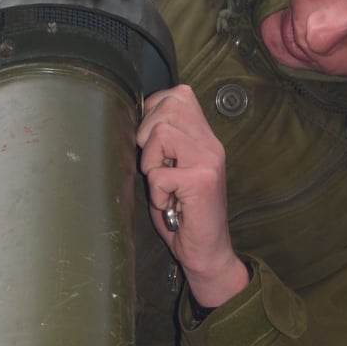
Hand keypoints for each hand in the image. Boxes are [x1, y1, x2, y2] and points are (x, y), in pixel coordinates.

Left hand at [137, 85, 250, 308]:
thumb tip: (135, 117)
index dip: (153, 112)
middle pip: (168, 107)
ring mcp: (209, 160)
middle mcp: (211, 143)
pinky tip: (169, 204)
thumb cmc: (182, 214)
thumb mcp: (171, 170)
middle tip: (156, 168)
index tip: (150, 143)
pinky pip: (159, 174)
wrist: (207, 251)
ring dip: (150, 164)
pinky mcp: (202, 181)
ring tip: (163, 186)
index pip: (178, 95)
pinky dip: (156, 193)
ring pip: (161, 134)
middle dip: (146, 136)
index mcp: (204, 137)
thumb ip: (163, 143)